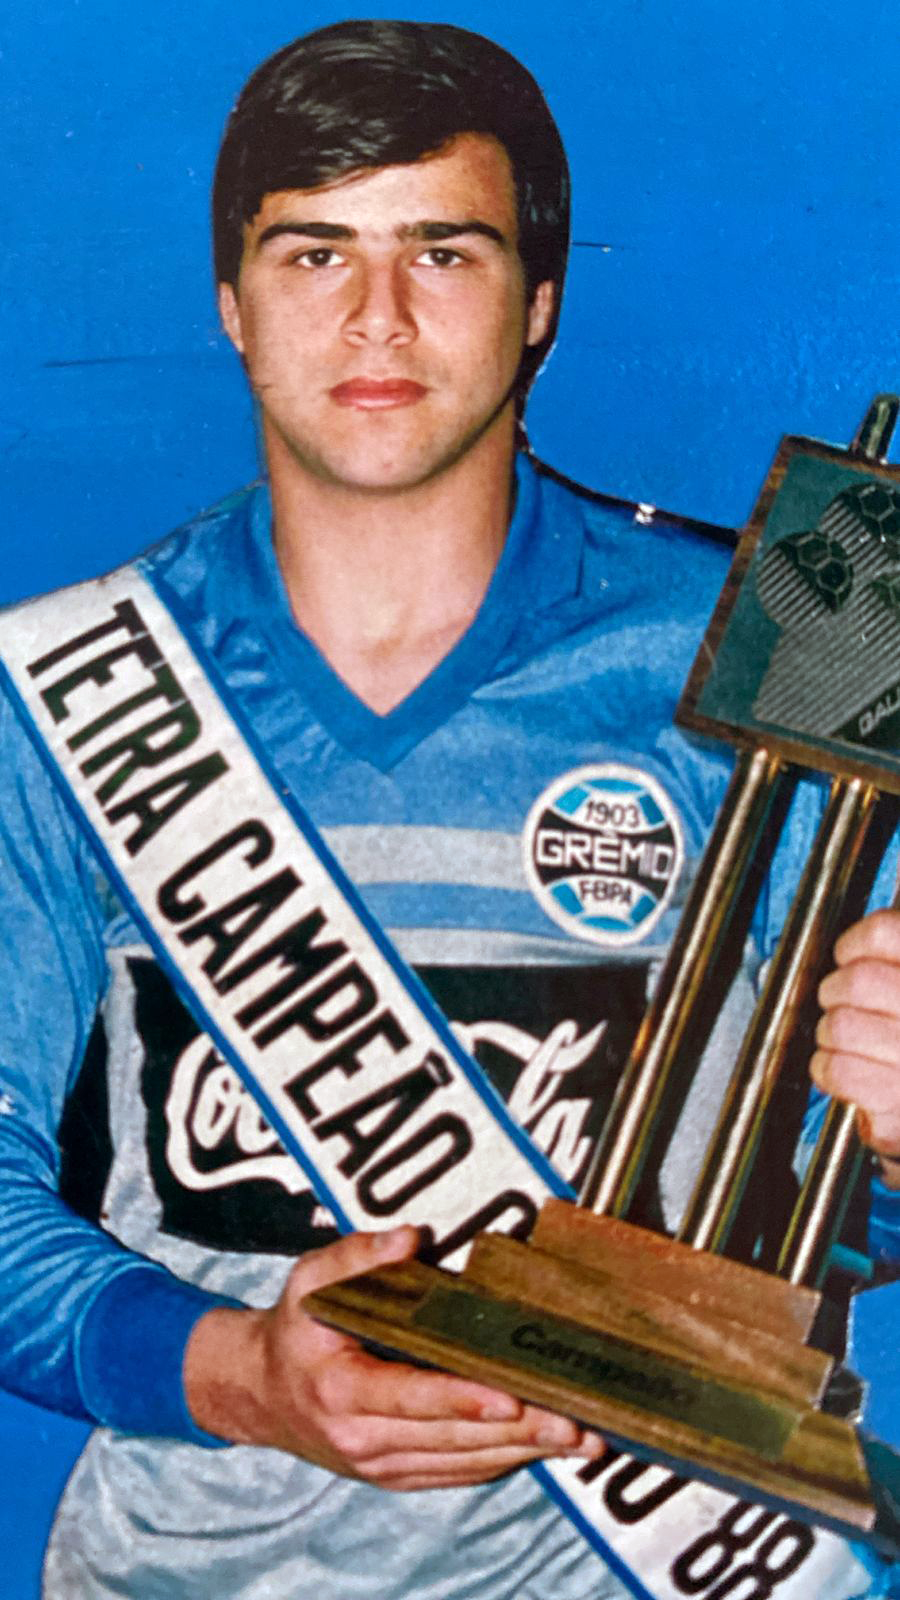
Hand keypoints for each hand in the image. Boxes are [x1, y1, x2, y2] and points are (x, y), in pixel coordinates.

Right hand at [184, 1226, 604, 1489]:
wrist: (261, 1394)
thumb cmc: (296, 1329)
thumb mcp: (309, 1280)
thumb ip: (358, 1255)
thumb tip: (410, 1237)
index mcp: (340, 1389)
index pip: (409, 1396)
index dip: (462, 1398)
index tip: (511, 1397)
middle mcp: (362, 1438)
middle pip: (451, 1436)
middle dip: (518, 1431)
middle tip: (574, 1419)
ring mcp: (380, 1464)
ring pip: (462, 1461)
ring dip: (524, 1453)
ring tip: (578, 1437)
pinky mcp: (396, 1476)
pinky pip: (456, 1473)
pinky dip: (502, 1462)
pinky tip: (543, 1449)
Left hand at [814, 908, 899, 1188]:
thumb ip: (890, 959)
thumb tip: (850, 947)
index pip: (885, 933)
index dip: (854, 943)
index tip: (848, 957)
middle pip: (856, 981)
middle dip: (834, 991)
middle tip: (839, 1001)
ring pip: (839, 1025)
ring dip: (828, 1032)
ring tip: (843, 1039)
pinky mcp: (897, 1102)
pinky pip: (836, 1069)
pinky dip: (825, 1067)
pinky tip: (840, 1067)